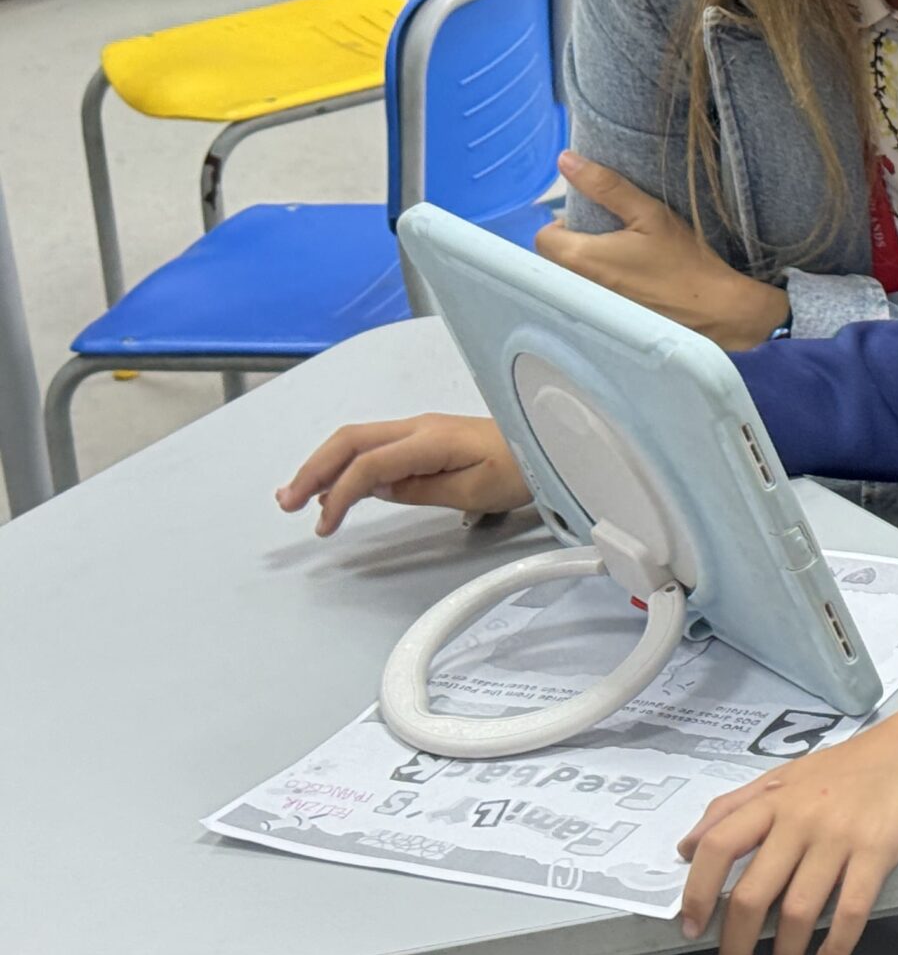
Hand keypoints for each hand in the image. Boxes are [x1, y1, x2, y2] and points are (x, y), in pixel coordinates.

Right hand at [278, 415, 529, 533]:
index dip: (339, 495)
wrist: (553, 445)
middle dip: (313, 470)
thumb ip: (420, 488)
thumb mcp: (475, 489)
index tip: (324, 527)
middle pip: (350, 441)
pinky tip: (338, 486)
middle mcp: (419, 428)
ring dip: (324, 465)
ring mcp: (421, 430)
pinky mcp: (427, 439)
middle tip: (286, 503)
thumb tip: (375, 489)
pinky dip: (347, 464)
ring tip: (298, 495)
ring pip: (358, 441)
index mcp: (429, 439)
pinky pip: (376, 447)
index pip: (368, 464)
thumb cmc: (523, 468)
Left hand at [535, 153, 790, 350]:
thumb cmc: (684, 261)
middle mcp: (577, 289)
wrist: (716, 310)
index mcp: (581, 259)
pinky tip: (635, 279)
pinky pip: (591, 297)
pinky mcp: (609, 322)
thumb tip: (565, 159)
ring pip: (573, 279)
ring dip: (589, 265)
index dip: (563, 224)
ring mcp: (593, 310)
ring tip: (625, 255)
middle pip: (556, 260)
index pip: (543, 237)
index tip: (593, 219)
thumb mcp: (649, 213)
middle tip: (613, 234)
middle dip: (575, 243)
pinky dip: (604, 285)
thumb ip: (604, 186)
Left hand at [678, 690, 897, 954]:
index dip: (698, 891)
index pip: (718, 845)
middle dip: (736, 943)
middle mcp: (800, 817)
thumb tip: (687, 849)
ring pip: (798, 910)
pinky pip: (850, 912)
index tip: (692, 927)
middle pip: (753, 892)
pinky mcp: (879, 851)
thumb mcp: (788, 774)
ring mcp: (840, 835)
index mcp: (774, 797)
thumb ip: (736, 807)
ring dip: (784, 953)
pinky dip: (834, 949)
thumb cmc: (854, 764)